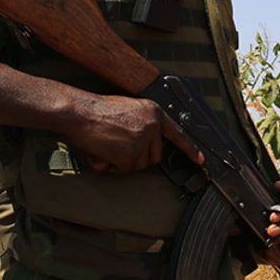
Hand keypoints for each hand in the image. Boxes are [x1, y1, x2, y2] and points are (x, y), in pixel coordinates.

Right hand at [65, 94, 202, 172]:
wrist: (78, 112)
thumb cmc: (96, 110)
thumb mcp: (128, 109)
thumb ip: (143, 123)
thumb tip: (147, 142)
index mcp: (154, 112)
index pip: (177, 134)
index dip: (190, 149)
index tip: (201, 160)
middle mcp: (153, 126)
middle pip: (154, 156)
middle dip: (136, 157)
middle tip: (115, 145)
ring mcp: (143, 141)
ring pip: (138, 165)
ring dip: (121, 161)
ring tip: (106, 145)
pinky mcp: (131, 155)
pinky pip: (123, 170)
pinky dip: (110, 166)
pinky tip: (101, 151)